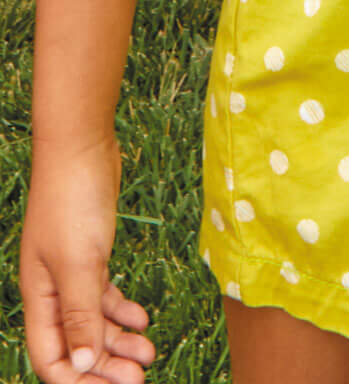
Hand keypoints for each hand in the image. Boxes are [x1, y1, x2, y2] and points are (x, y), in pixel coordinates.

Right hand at [21, 141, 155, 382]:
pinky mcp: (91, 253)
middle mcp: (51, 290)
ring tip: (149, 353)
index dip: (76, 379)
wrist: (82, 148)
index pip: (51, 356)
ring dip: (118, 340)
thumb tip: (82, 362)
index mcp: (39, 298)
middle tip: (140, 378)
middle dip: (104, 365)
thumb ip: (81, 313)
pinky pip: (103, 294)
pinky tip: (143, 320)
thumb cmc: (73, 202)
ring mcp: (71, 271)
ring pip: (93, 320)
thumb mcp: (80, 263)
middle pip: (75, 343)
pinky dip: (121, 310)